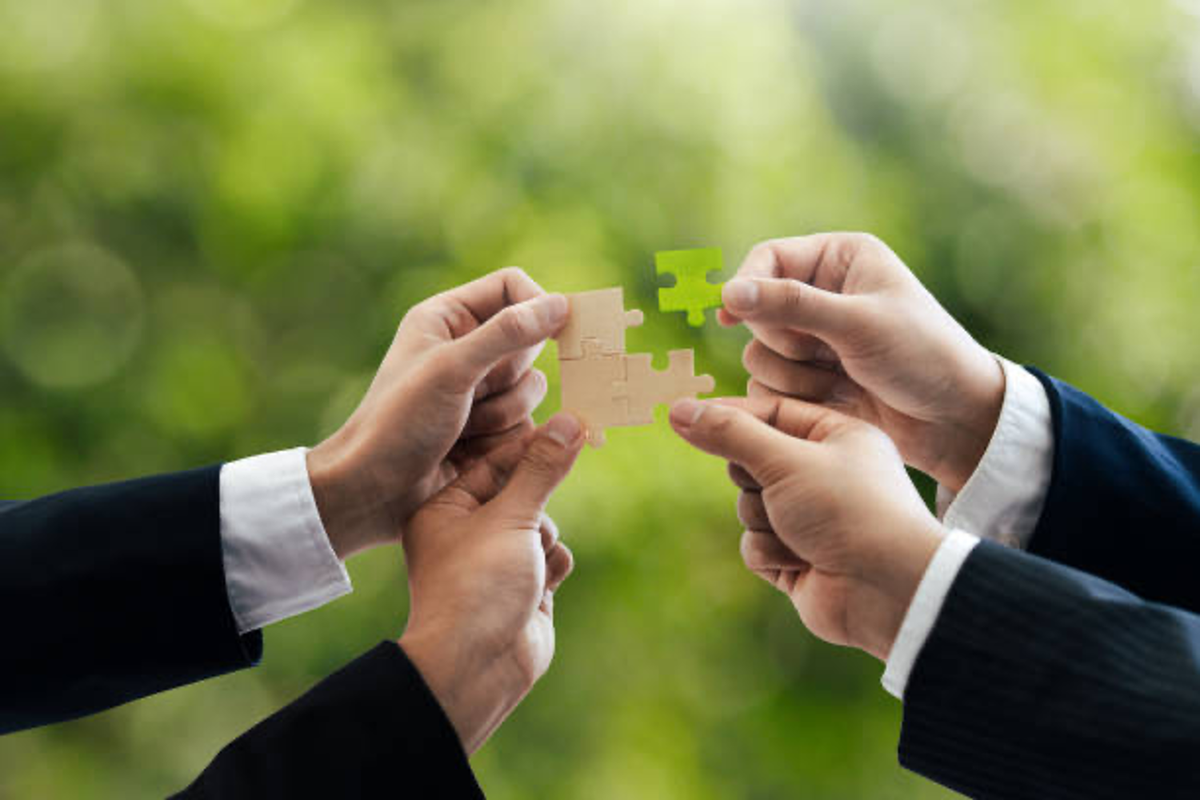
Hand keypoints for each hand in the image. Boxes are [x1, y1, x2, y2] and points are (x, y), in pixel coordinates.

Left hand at [306, 268, 569, 558]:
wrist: (373, 492)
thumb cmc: (398, 422)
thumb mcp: (452, 369)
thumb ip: (507, 333)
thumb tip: (559, 305)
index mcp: (448, 317)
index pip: (512, 287)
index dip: (537, 305)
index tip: (558, 330)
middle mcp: (466, 348)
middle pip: (530, 342)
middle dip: (508, 375)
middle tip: (473, 392)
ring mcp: (480, 389)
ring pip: (533, 388)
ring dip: (502, 413)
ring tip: (462, 429)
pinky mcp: (491, 428)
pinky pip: (527, 424)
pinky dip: (502, 440)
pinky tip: (467, 452)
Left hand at [398, 413, 583, 753]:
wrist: (476, 668)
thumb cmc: (477, 587)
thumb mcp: (512, 518)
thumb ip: (543, 470)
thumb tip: (570, 422)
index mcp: (444, 509)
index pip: (494, 462)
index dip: (532, 446)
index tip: (570, 425)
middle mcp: (465, 532)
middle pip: (521, 492)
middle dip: (539, 502)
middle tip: (567, 475)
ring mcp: (493, 562)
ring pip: (541, 525)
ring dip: (546, 538)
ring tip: (531, 560)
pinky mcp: (520, 588)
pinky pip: (549, 558)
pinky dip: (551, 567)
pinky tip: (541, 585)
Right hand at [669, 395, 944, 661]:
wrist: (888, 591)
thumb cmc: (850, 511)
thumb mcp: (785, 461)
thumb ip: (729, 434)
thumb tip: (678, 410)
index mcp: (837, 435)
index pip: (769, 412)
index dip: (730, 417)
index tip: (688, 418)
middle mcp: (825, 473)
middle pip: (751, 461)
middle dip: (753, 480)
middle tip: (776, 488)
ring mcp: (812, 517)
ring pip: (749, 505)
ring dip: (763, 520)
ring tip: (799, 531)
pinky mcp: (800, 556)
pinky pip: (756, 543)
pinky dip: (770, 552)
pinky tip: (801, 560)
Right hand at [719, 234, 1004, 492]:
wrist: (954, 420)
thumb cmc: (921, 357)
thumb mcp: (858, 324)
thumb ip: (791, 305)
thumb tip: (728, 292)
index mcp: (840, 258)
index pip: (768, 258)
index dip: (747, 286)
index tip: (731, 316)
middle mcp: (823, 292)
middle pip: (757, 310)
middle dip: (785, 341)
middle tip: (825, 354)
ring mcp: (815, 337)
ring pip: (758, 353)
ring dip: (793, 375)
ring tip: (841, 383)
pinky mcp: (810, 377)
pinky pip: (769, 385)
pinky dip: (797, 397)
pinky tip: (839, 400)